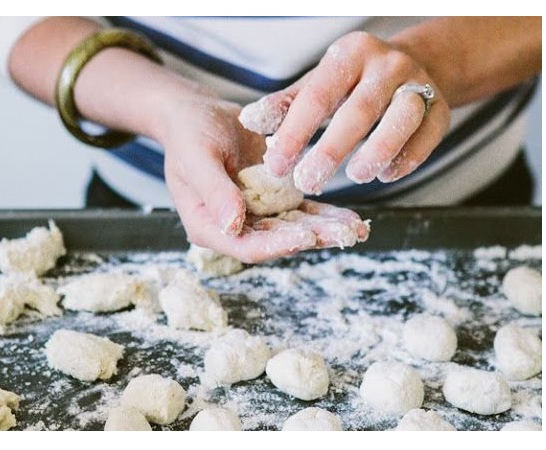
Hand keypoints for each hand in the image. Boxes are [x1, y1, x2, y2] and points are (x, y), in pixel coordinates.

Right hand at [160, 94, 369, 263]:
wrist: (197, 115)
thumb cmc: (189, 134)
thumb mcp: (197, 157)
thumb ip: (214, 191)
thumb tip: (232, 224)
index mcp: (208, 226)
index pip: (246, 245)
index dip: (277, 245)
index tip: (306, 237)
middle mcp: (234, 227)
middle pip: (276, 241)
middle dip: (312, 238)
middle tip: (345, 234)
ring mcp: (255, 215)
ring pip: (293, 229)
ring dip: (324, 230)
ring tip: (356, 230)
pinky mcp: (272, 200)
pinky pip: (301, 211)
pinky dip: (324, 214)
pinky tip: (348, 217)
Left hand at [242, 31, 450, 194]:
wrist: (411, 68)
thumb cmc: (351, 85)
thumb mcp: (316, 85)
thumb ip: (286, 104)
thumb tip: (250, 120)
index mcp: (349, 54)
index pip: (318, 95)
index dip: (295, 132)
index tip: (276, 165)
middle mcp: (387, 64)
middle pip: (360, 109)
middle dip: (331, 149)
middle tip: (308, 182)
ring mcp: (418, 84)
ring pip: (403, 118)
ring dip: (378, 151)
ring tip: (355, 176)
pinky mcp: (441, 109)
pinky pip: (428, 135)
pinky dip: (408, 158)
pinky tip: (385, 175)